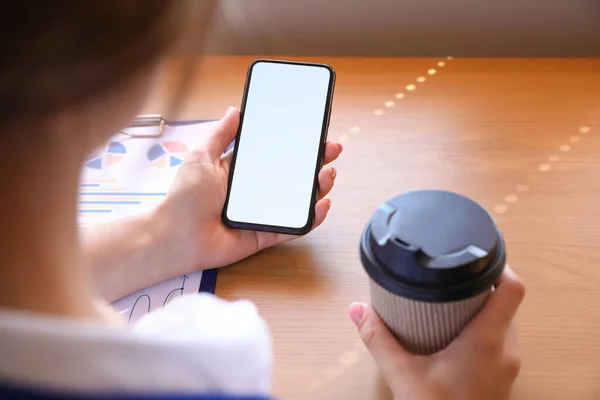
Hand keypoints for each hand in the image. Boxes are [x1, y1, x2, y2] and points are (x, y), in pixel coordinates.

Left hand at [157, 106, 342, 271]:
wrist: (174, 236)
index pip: (275, 155)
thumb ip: (221, 134)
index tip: (314, 134)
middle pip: (292, 176)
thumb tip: (235, 110)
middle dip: (315, 163)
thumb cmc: (183, 197)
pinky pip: (292, 227)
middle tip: (331, 151)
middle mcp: (253, 192)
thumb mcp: (201, 157)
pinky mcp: (263, 235)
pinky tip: (321, 205)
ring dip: (317, 188)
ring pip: (297, 201)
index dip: (296, 145)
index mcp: (239, 171)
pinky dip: (310, 218)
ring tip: (327, 175)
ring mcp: (261, 214)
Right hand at [349, 266, 524, 399]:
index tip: (478, 254)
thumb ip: (378, 339)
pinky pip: (500, 342)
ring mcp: (508, 366)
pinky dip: (483, 330)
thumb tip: (356, 309)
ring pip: (505, 323)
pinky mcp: (503, 379)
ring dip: (484, 309)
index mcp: (486, 340)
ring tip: (451, 302)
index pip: (512, 289)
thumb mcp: (403, 375)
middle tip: (453, 277)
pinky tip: (455, 334)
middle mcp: (506, 349)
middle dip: (482, 286)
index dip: (500, 264)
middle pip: (506, 303)